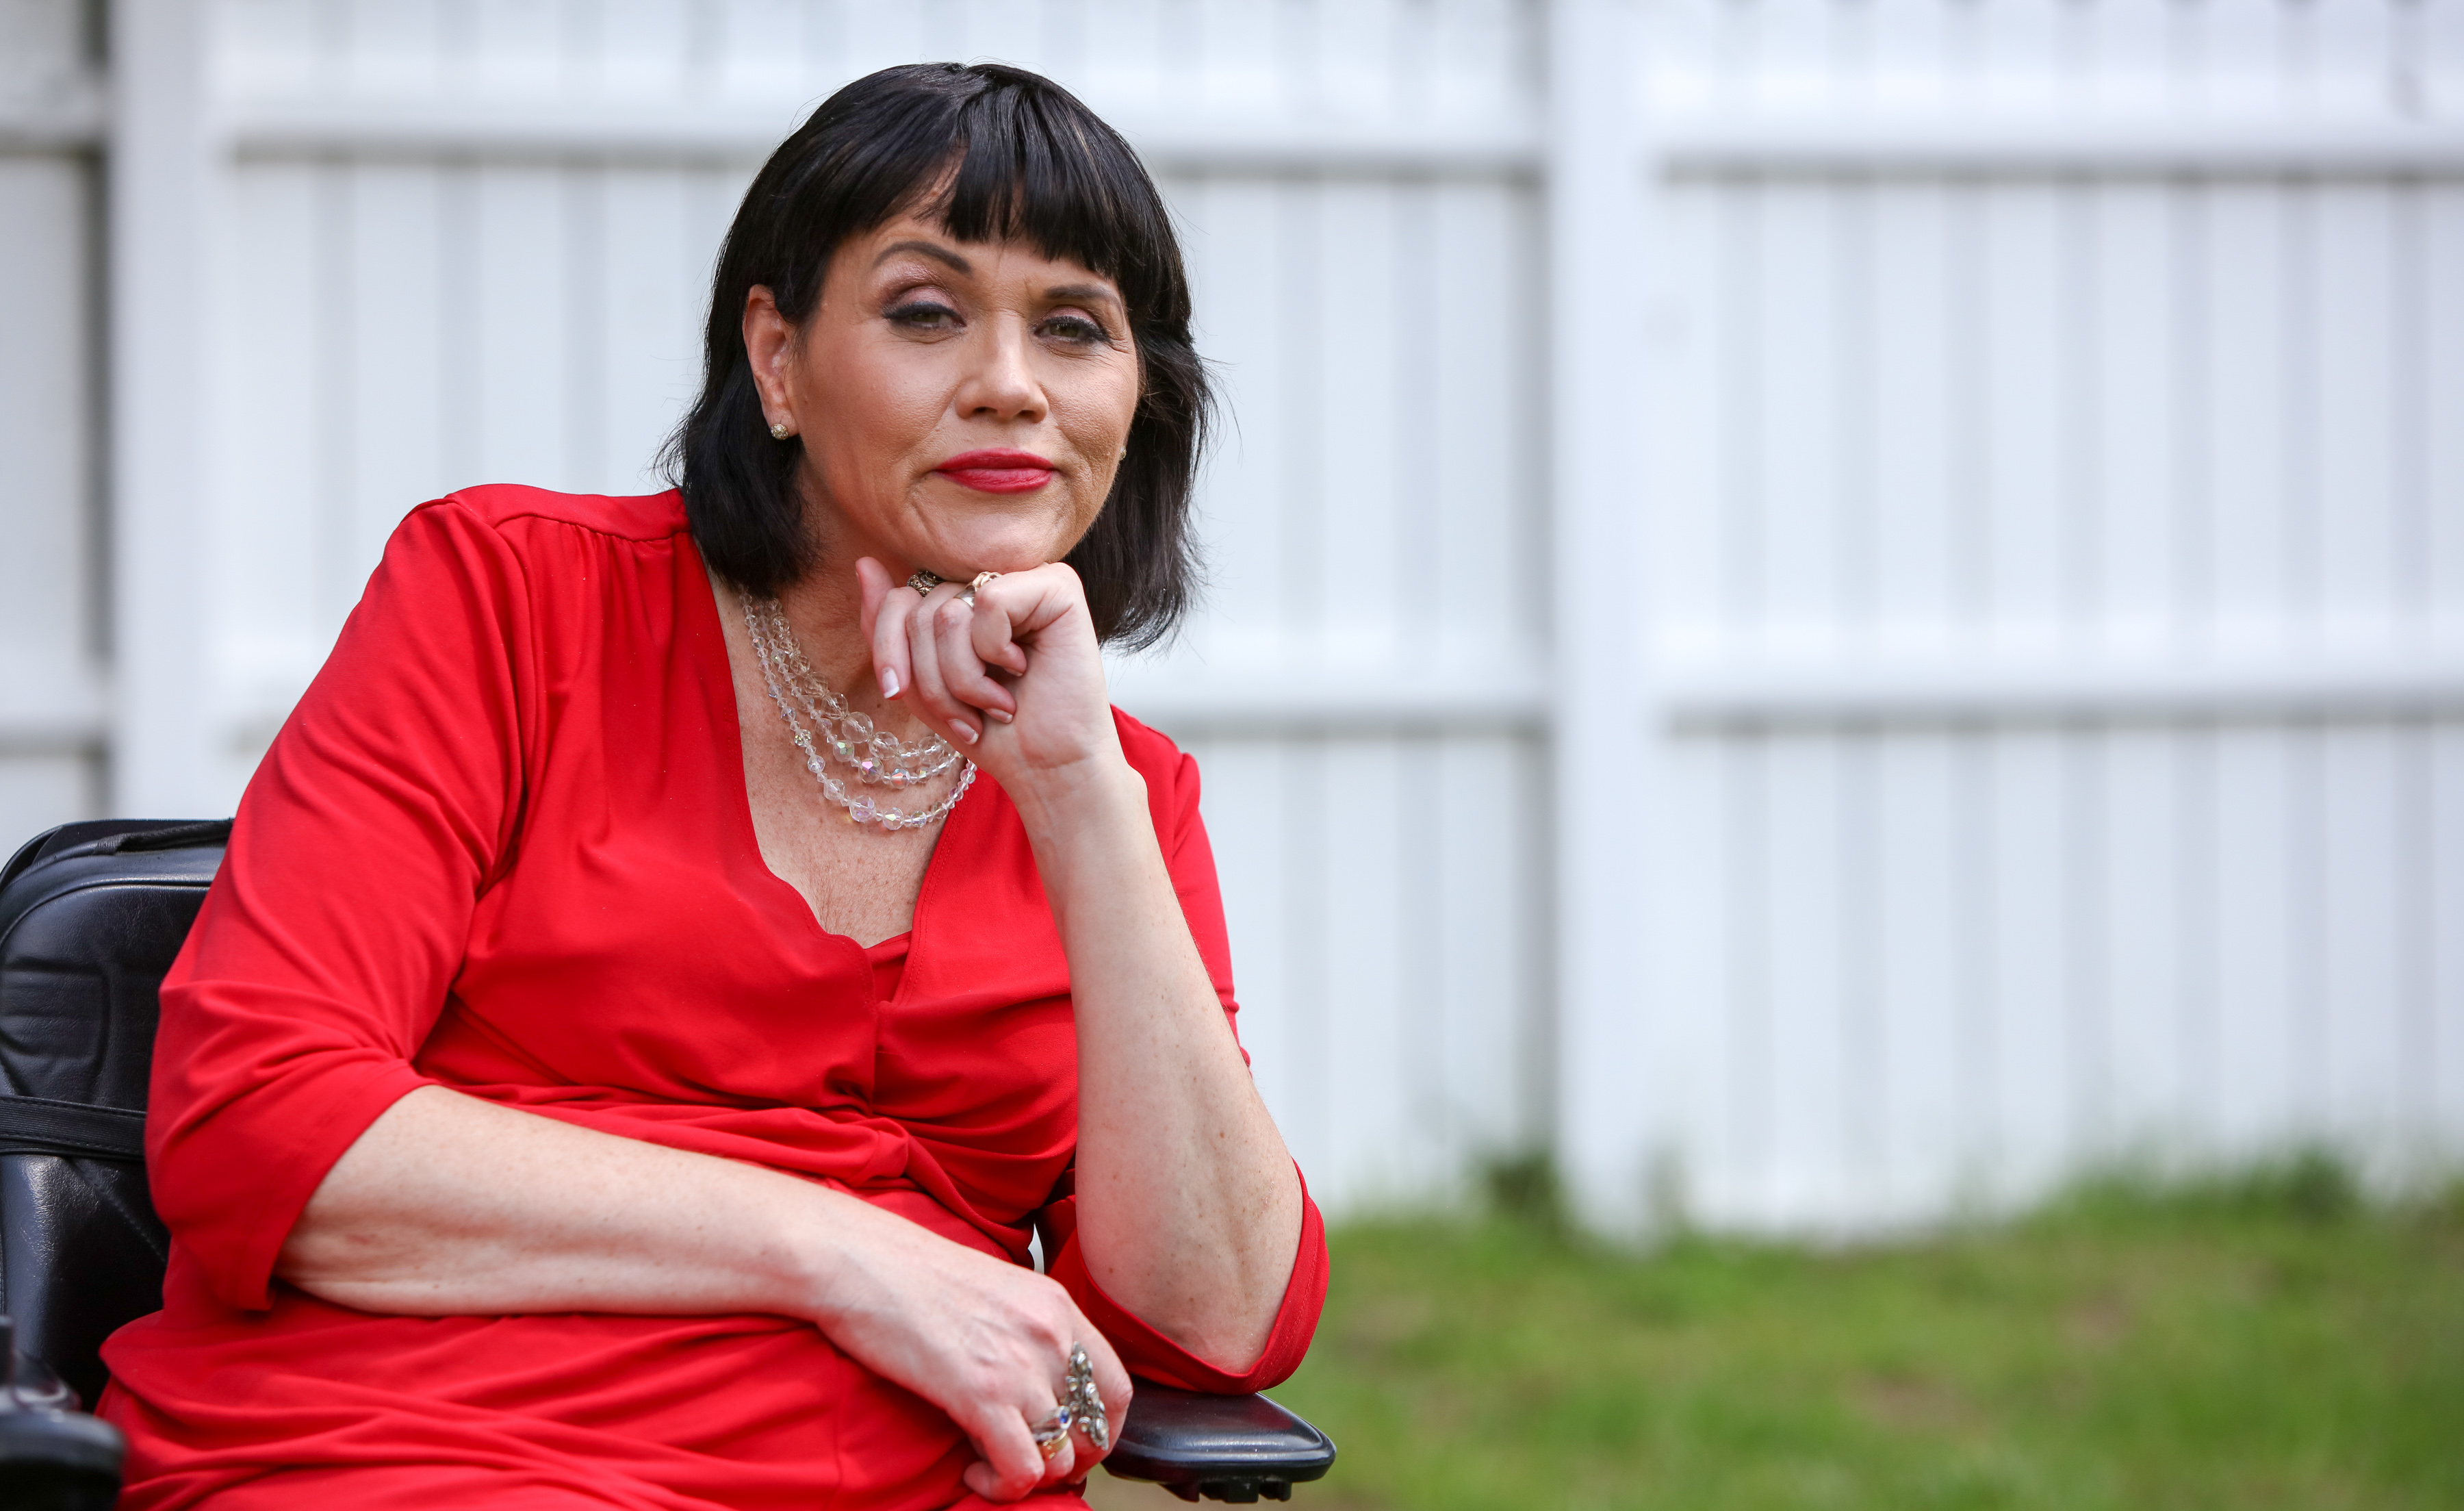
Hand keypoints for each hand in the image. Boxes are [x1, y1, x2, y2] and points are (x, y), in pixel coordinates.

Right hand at [813, 1199, 1132, 1499]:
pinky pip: (1023, 1469)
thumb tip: (1035, 1385)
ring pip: (1061, 1457)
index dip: (1101, 1431)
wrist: (862, 1262)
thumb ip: (1026, 1331)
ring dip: (1029, 1476)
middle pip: (1097, 1427)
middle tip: (1029, 1464)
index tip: (1072, 1445)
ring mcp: (1020, 1364)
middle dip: (1069, 1461)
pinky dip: (1002, 1486)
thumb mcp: (994, 1291)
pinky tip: (971, 1472)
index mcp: (1057, 1306)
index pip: (1116, 1386)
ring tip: (989, 1465)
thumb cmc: (911, 1277)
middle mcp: (1051, 1334)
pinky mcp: (981, 1394)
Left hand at [855, 559, 1127, 809]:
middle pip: (919, 610)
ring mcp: (1026, 579)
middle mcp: (992, 581)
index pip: (897, 600)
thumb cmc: (990, 729)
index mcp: (960, 598)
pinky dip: (995, 650)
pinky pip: (990, 601)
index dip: (887, 652)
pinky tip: (1022, 669)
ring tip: (996, 703)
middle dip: (932, 679)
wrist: (1047, 768)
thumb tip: (864, 563)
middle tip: (968, 714)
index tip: (899, 694)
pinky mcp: (1057, 585)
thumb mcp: (920, 685)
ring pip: (948, 611)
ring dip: (963, 678)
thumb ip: (888, 626)